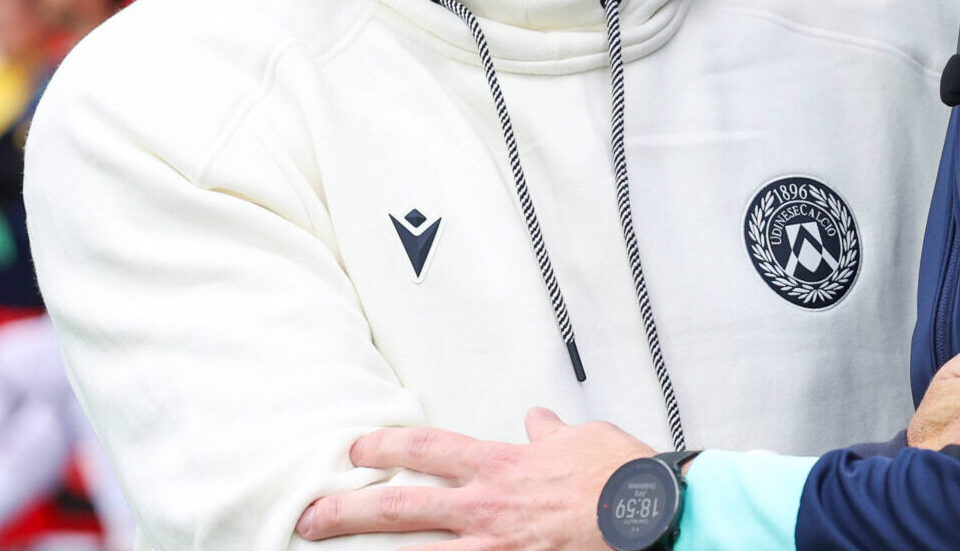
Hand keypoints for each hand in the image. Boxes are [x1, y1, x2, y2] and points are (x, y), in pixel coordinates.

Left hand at [297, 408, 650, 548]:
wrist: (649, 514)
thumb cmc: (619, 477)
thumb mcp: (582, 440)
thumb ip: (550, 433)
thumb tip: (538, 422)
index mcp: (500, 466)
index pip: (426, 450)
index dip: (382, 448)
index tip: (354, 450)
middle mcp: (487, 507)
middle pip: (401, 508)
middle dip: (348, 513)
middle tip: (309, 518)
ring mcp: (495, 549)